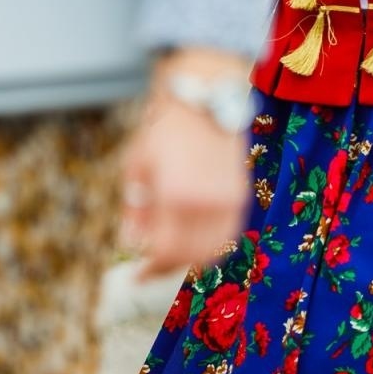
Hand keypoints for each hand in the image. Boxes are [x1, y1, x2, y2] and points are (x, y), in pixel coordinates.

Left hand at [121, 50, 251, 278]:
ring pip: (213, 250)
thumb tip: (131, 242)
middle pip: (190, 256)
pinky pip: (227, 233)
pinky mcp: (240, 194)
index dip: (150, 270)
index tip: (137, 276)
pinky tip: (193, 238)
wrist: (205, 97)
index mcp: (176, 195)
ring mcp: (228, 200)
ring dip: (191, 259)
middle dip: (167, 267)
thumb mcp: (137, 166)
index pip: (165, 251)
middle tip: (151, 268)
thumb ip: (135, 208)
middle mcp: (206, 202)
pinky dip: (210, 244)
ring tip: (172, 253)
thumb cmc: (164, 128)